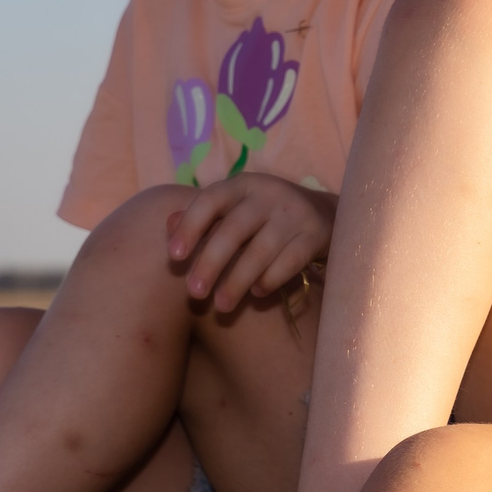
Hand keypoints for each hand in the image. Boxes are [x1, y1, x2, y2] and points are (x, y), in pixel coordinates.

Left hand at [165, 175, 335, 314]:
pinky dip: (270, 280)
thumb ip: (202, 216)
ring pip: (260, 250)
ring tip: (222, 306)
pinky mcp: (315, 234)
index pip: (210, 200)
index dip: (190, 226)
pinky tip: (256, 295)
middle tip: (194, 294)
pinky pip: (289, 261)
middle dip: (210, 263)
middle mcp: (268, 194)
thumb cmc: (265, 216)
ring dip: (237, 281)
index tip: (173, 257)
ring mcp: (294, 213)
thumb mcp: (235, 209)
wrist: (324, 214)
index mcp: (242, 185)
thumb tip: (167, 223)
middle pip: (233, 230)